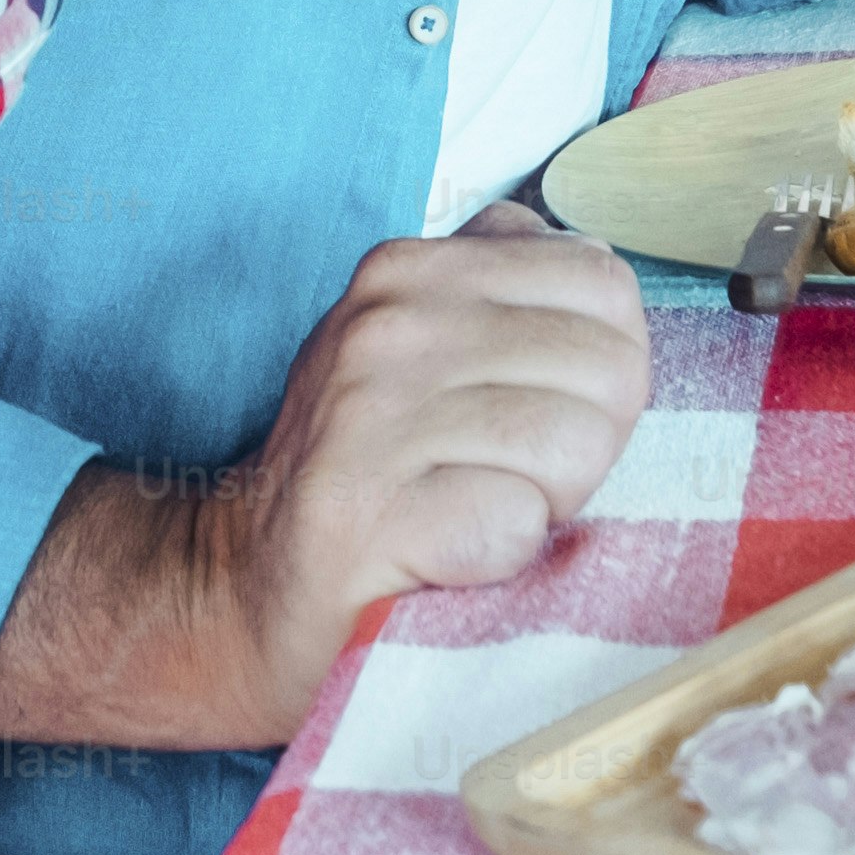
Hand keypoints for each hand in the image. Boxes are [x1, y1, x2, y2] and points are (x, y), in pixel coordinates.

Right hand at [0, 205, 647, 748]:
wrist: (244, 585)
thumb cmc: (363, 471)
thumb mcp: (424, 347)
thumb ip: (509, 292)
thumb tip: (605, 272)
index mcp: (413, 270)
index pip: (605, 285)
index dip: (604, 367)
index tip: (541, 412)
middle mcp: (387, 325)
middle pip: (609, 368)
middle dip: (590, 443)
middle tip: (512, 478)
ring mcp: (369, 416)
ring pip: (576, 444)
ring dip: (551, 503)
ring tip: (482, 511)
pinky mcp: (364, 511)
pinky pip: (517, 523)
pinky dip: (506, 554)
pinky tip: (453, 553)